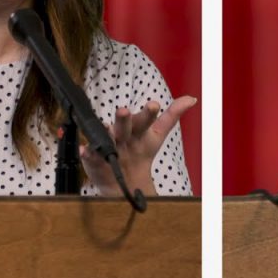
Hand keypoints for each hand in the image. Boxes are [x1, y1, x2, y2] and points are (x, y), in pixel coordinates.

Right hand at [80, 95, 196, 195]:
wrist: (125, 178)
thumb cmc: (140, 150)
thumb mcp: (158, 134)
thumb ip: (172, 115)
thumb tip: (192, 98)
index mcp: (139, 128)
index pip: (146, 118)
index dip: (149, 112)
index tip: (154, 105)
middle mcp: (123, 134)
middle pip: (124, 125)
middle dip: (124, 118)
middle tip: (123, 111)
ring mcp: (108, 145)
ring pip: (107, 138)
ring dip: (106, 133)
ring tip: (107, 129)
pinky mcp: (94, 158)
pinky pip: (90, 155)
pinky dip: (87, 153)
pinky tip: (85, 150)